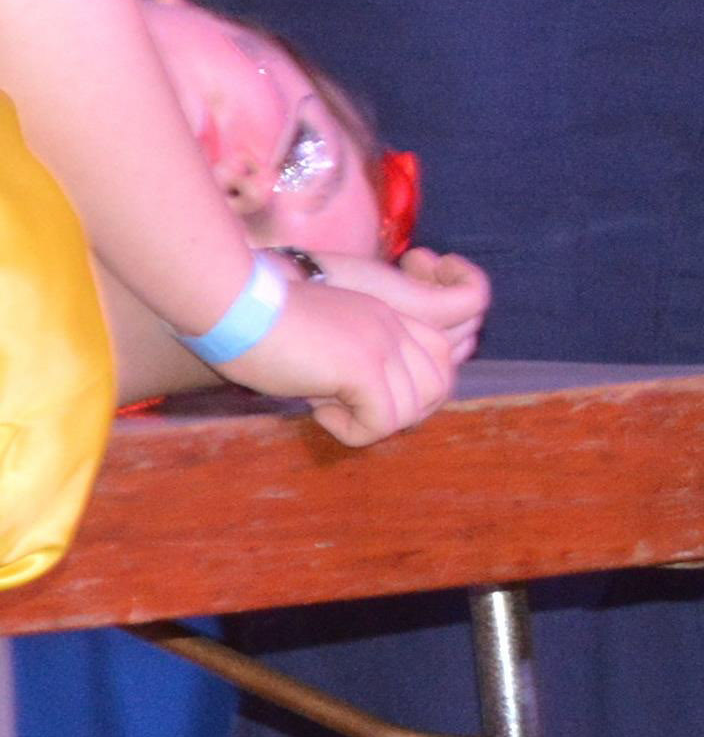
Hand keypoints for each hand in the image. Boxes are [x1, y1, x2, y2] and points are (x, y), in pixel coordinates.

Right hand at [226, 246, 475, 446]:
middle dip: (400, 412)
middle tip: (348, 409)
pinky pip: (383, 422)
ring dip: (371, 422)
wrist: (232, 304)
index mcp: (386, 316)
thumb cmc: (254, 325)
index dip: (408, 390)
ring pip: (414, 409)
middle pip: (439, 386)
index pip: (438, 358)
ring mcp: (382, 344)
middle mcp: (393, 327)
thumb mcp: (320, 341)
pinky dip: (352, 431)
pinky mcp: (363, 366)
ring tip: (327, 406)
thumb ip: (349, 363)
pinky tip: (316, 411)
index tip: (355, 395)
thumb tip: (358, 406)